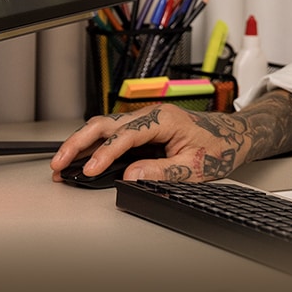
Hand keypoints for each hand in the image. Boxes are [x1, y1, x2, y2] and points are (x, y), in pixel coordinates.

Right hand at [49, 104, 247, 182]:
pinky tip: (80, 159)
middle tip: (59, 163)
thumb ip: (162, 171)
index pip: (125, 136)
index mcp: (163, 120)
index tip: (88, 171)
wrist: (233, 136)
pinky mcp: (142, 130)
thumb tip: (132, 176)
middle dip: (78, 143)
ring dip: (81, 144)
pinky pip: (112, 135)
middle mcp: (150, 115)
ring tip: (61, 164)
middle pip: (104, 124)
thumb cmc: (217, 148)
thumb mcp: (193, 167)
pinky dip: (93, 146)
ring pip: (104, 128)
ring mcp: (144, 121)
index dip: (104, 154)